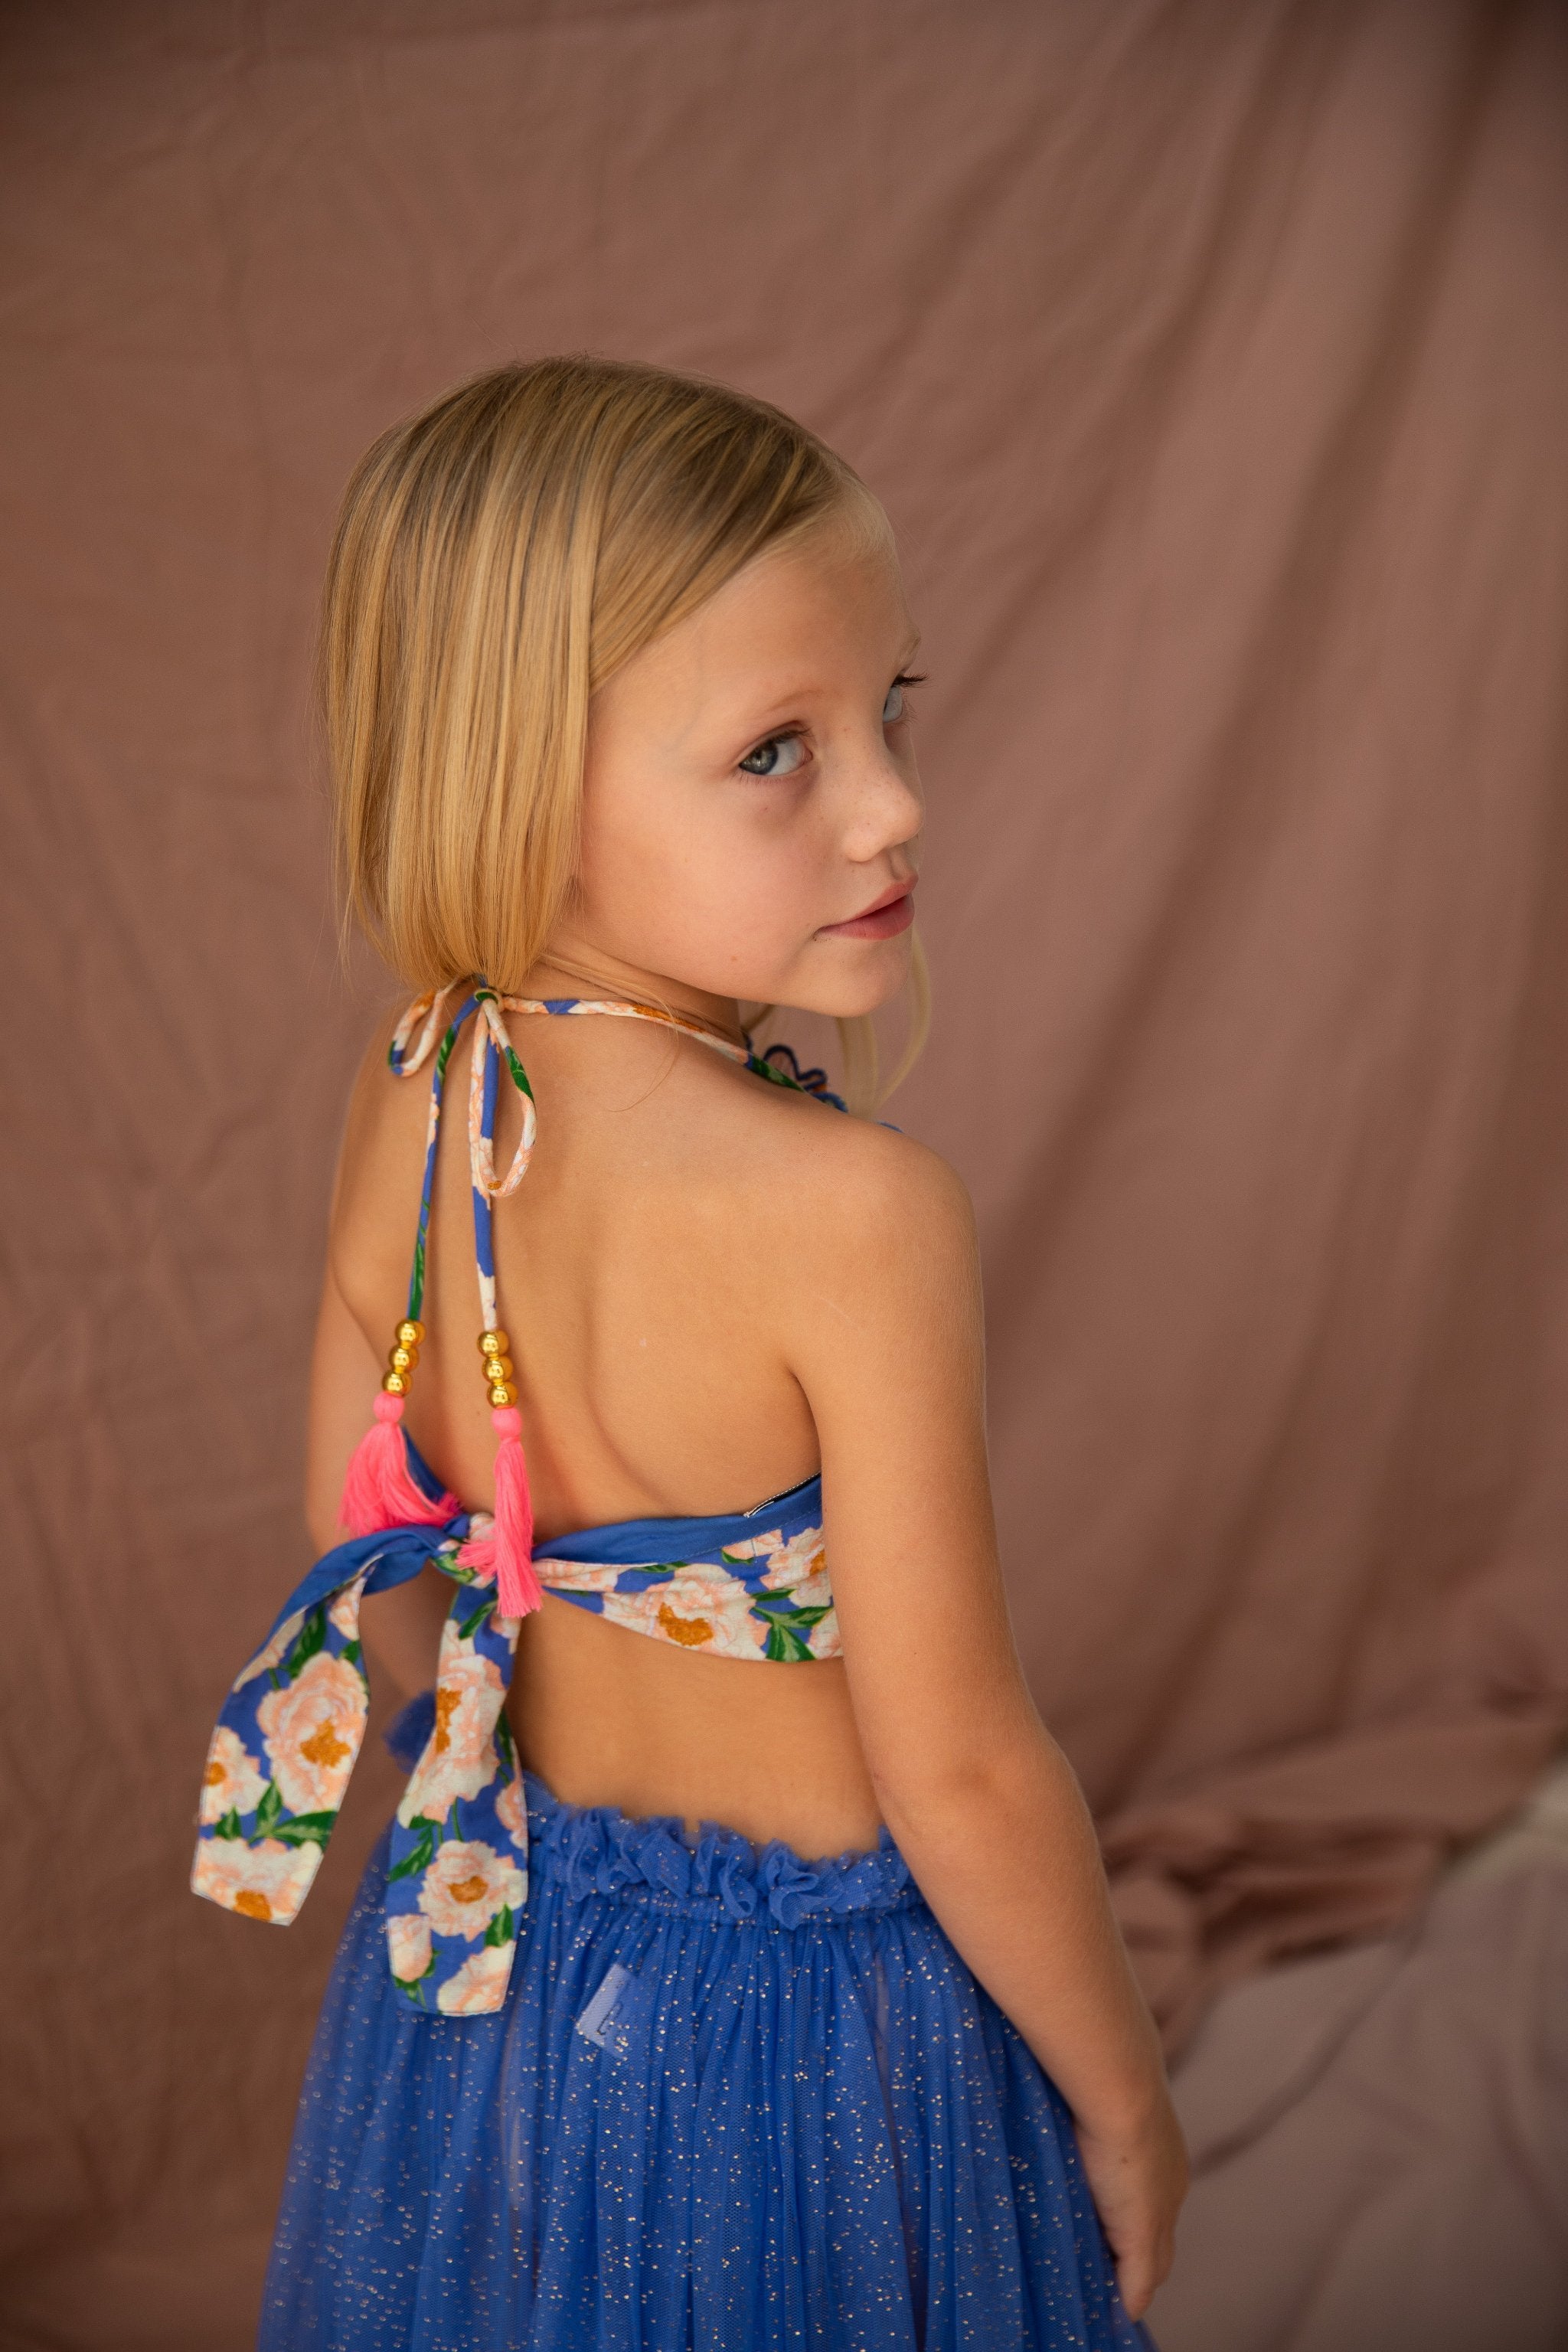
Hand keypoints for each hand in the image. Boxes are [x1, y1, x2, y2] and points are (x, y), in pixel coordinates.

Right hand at [1074, 2091, 1188, 2320]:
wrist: (1119, 2082)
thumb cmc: (1101, 2079)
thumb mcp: (1099, 2103)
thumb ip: (1093, 2118)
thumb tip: (1073, 2105)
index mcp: (1164, 2157)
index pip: (1154, 2205)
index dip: (1134, 2223)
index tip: (1111, 2233)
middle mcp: (1171, 2188)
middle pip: (1160, 2242)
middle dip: (1138, 2260)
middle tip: (1110, 2275)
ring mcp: (1160, 2213)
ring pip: (1153, 2264)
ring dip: (1131, 2279)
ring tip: (1106, 2292)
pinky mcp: (1143, 2232)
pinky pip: (1138, 2283)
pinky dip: (1128, 2299)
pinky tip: (1117, 2312)